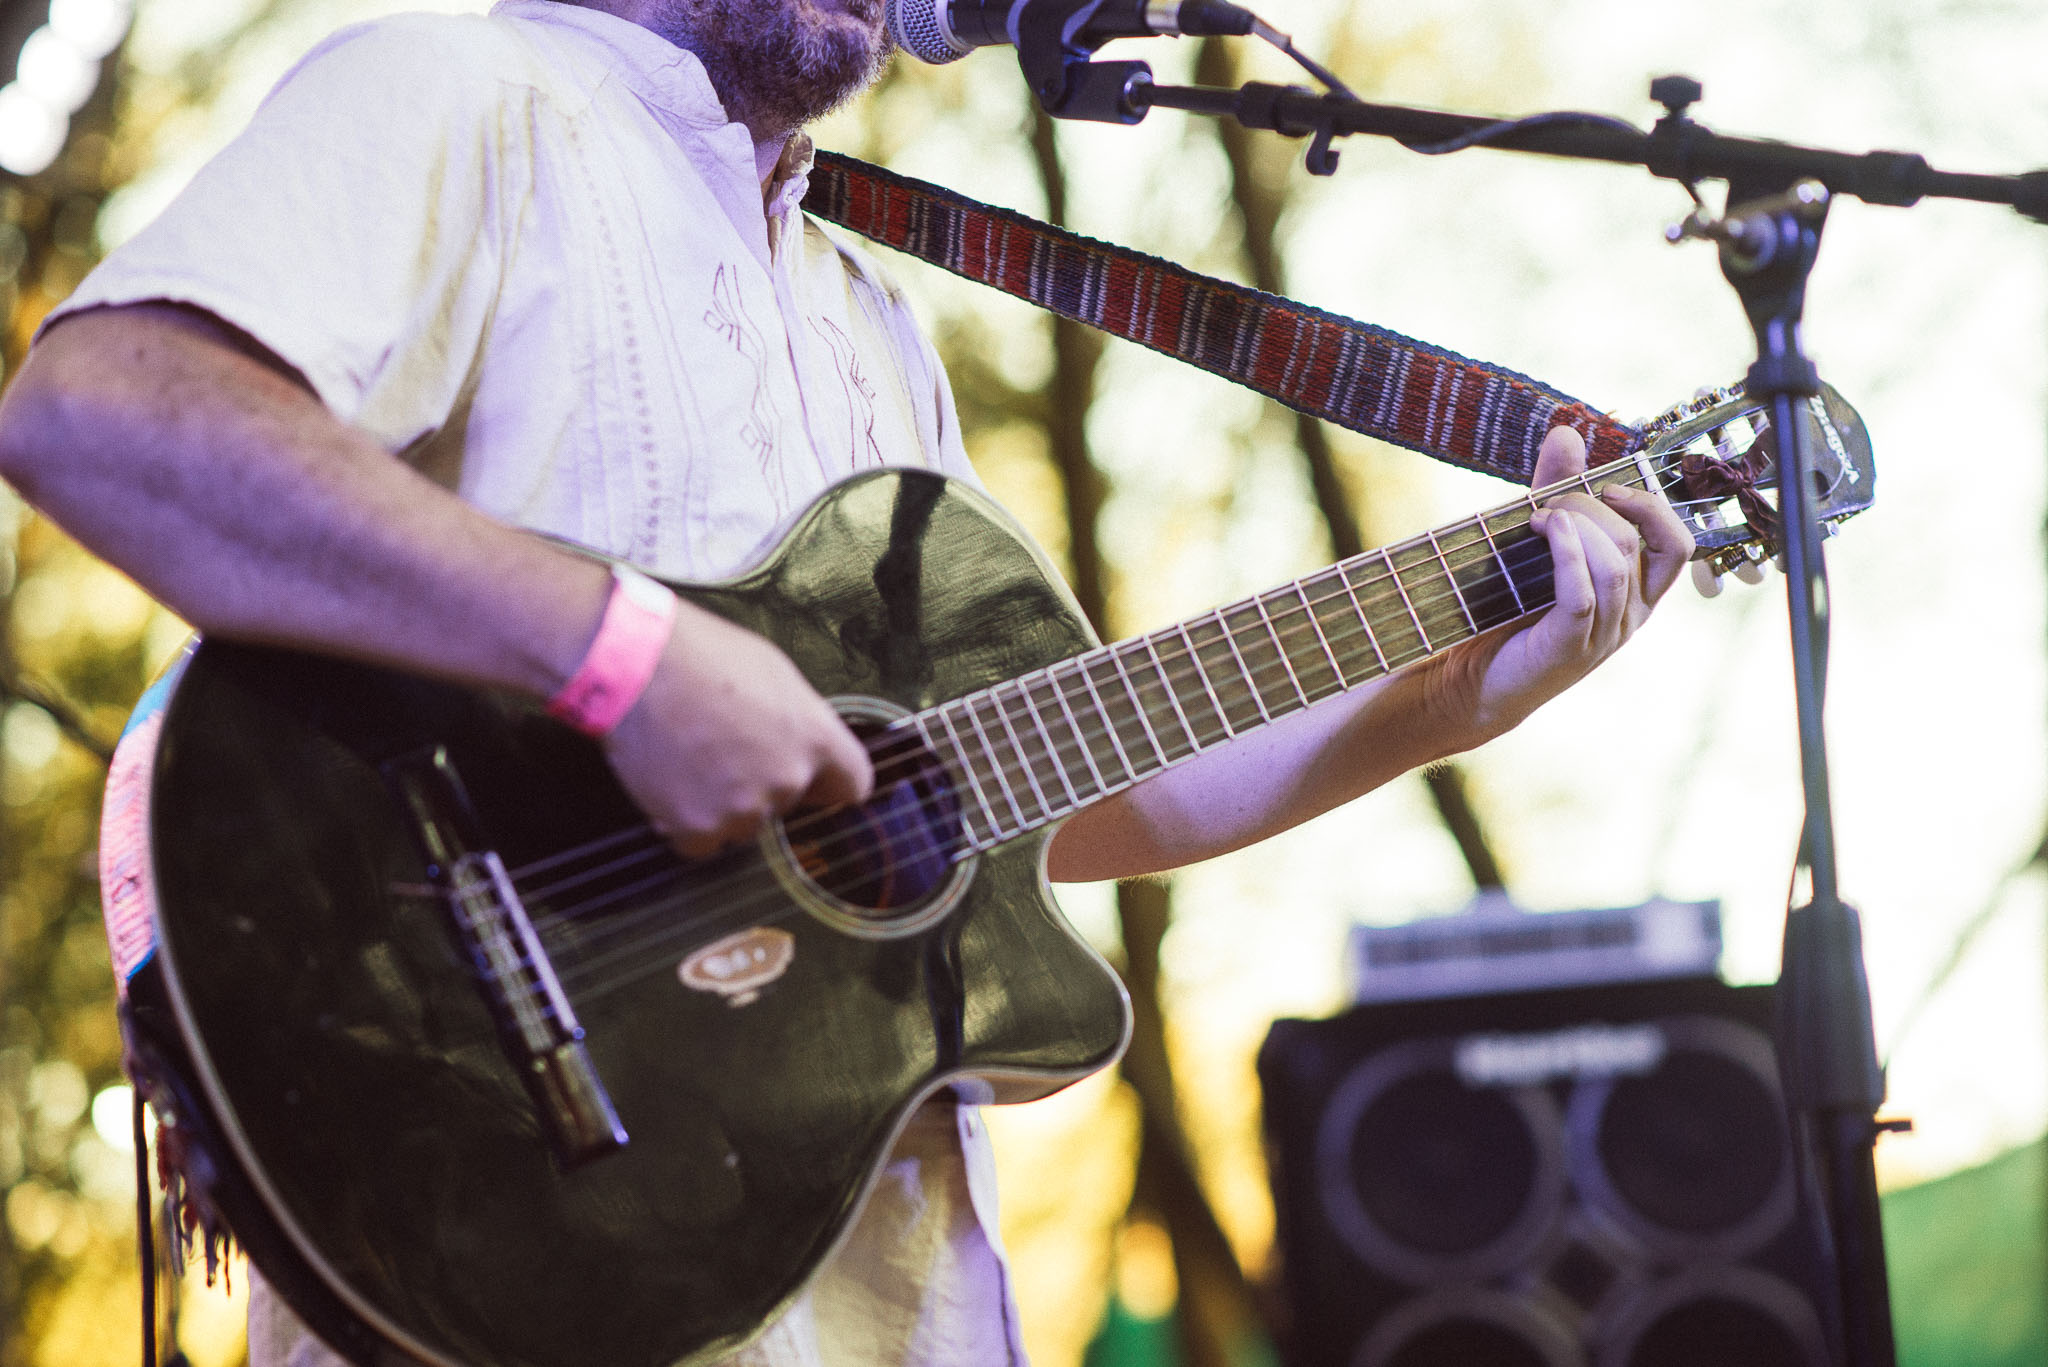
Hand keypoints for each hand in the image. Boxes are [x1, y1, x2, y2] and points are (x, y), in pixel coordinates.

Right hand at [601, 601, 873, 856]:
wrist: (634, 666)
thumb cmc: (700, 654)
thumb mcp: (774, 671)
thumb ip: (800, 718)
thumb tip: (802, 741)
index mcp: (814, 738)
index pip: (852, 785)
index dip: (829, 782)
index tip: (814, 781)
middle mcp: (786, 779)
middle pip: (787, 803)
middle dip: (763, 784)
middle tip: (724, 748)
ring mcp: (742, 808)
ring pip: (744, 825)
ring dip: (723, 806)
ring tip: (692, 759)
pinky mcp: (696, 828)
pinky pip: (702, 843)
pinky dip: (687, 823)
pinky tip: (672, 783)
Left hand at [1427, 425, 1693, 741]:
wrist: (1469, 680)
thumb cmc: (1507, 612)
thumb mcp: (1537, 545)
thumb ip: (1556, 492)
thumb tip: (1566, 432)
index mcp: (1634, 593)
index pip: (1677, 544)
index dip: (1651, 507)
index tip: (1609, 487)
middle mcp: (1628, 616)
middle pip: (1634, 543)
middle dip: (1591, 506)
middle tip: (1547, 502)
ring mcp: (1602, 636)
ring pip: (1613, 565)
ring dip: (1577, 525)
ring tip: (1538, 517)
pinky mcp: (1570, 648)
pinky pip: (1584, 593)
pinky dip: (1568, 553)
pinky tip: (1545, 530)